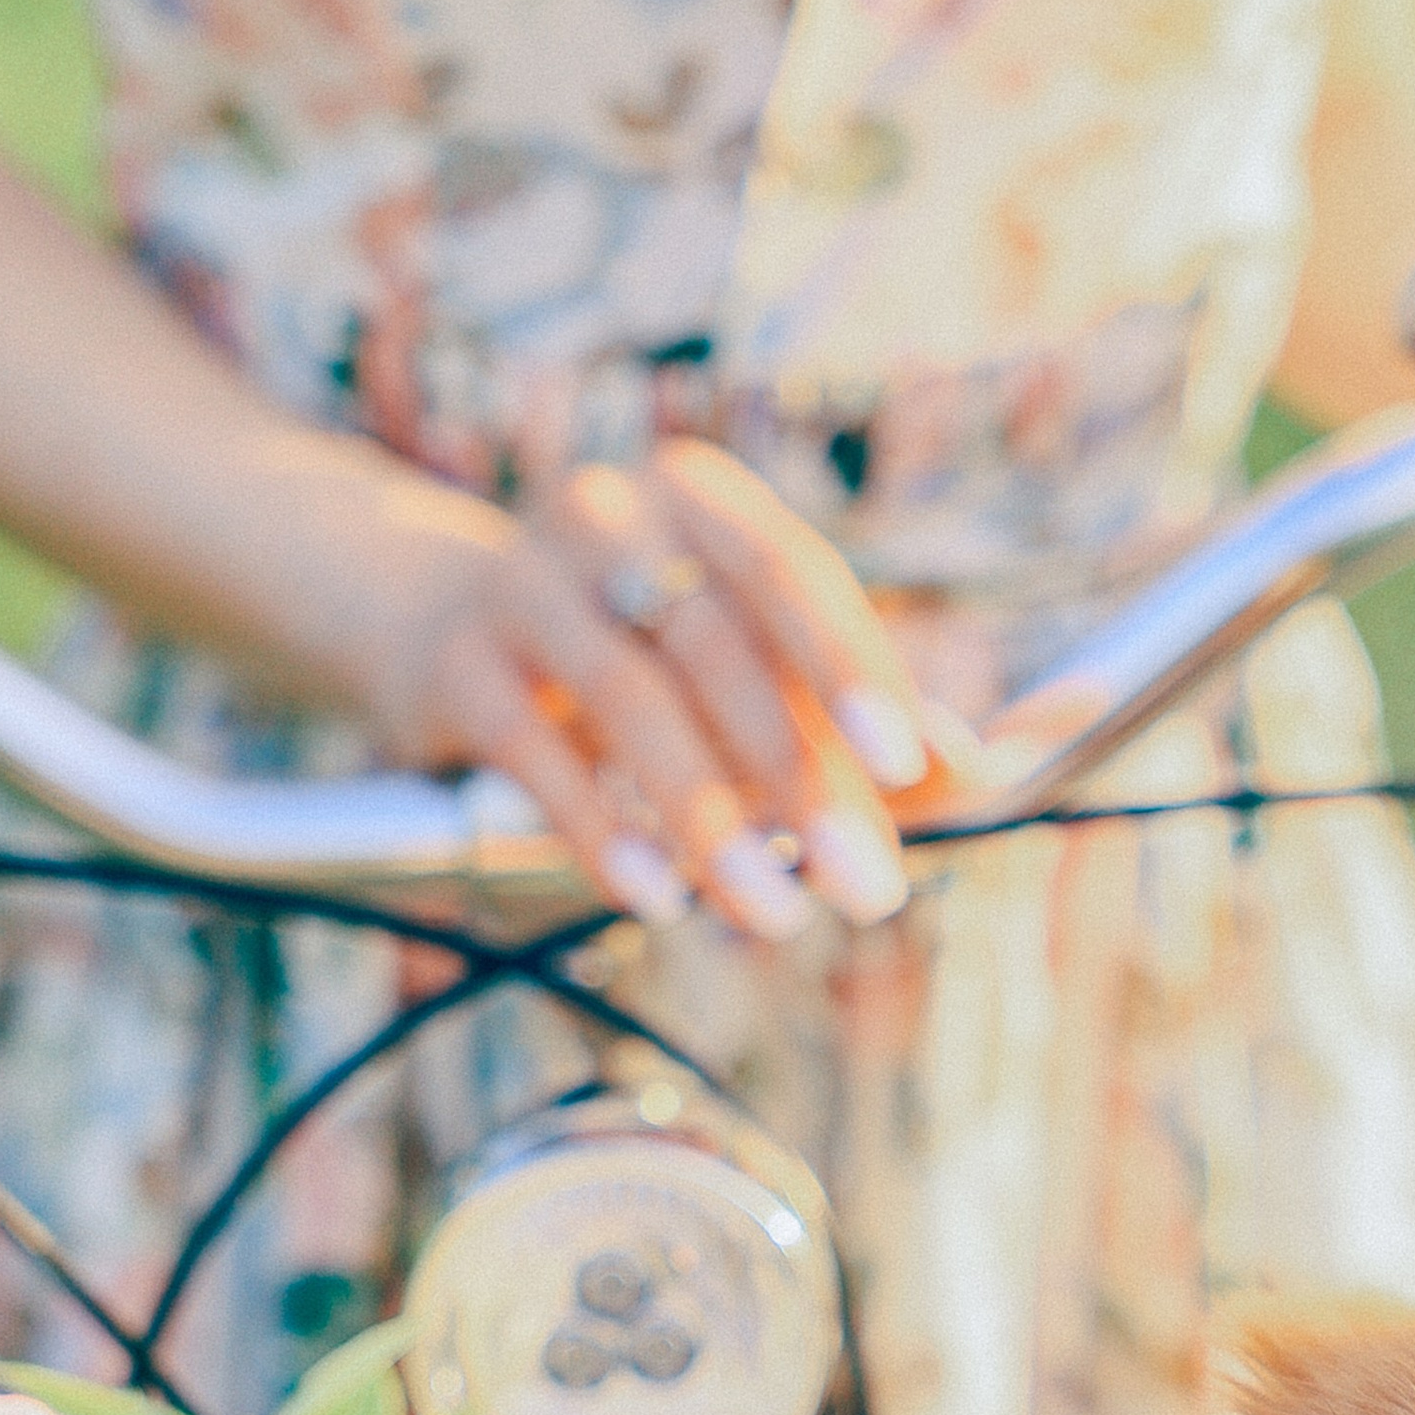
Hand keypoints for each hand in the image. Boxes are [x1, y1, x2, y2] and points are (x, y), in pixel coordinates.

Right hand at [342, 440, 933, 939]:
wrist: (441, 621)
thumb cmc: (643, 652)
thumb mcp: (747, 665)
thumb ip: (855, 715)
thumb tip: (973, 771)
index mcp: (701, 501)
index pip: (792, 574)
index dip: (851, 665)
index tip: (908, 765)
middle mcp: (609, 515)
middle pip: (720, 647)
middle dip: (802, 778)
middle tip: (868, 889)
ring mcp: (521, 580)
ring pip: (630, 699)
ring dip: (711, 819)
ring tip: (775, 912)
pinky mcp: (451, 662)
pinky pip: (532, 749)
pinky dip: (601, 829)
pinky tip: (658, 897)